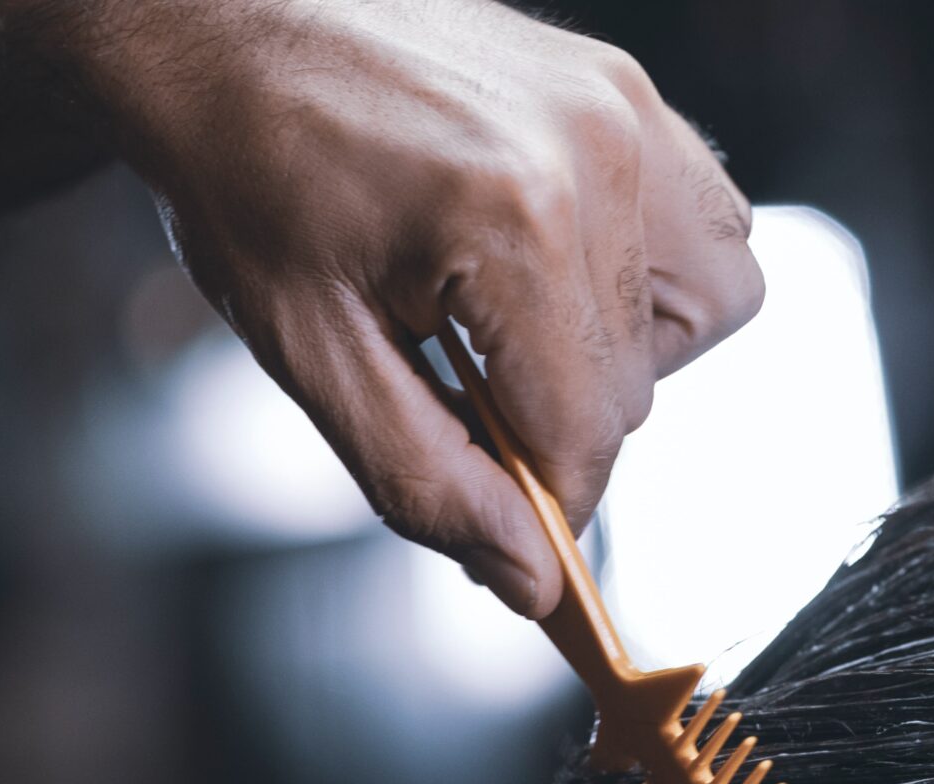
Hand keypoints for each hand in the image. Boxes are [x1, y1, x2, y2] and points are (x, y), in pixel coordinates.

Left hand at [60, 0, 763, 614]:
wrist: (223, 21)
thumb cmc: (246, 166)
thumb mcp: (309, 351)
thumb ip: (426, 479)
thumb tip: (529, 578)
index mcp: (510, 219)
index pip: (586, 435)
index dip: (545, 504)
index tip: (507, 522)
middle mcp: (593, 156)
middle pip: (638, 389)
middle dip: (556, 418)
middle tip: (457, 380)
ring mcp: (622, 114)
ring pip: (707, 312)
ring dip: (624, 352)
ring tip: (519, 325)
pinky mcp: (628, 94)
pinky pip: (710, 227)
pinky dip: (653, 276)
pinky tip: (561, 270)